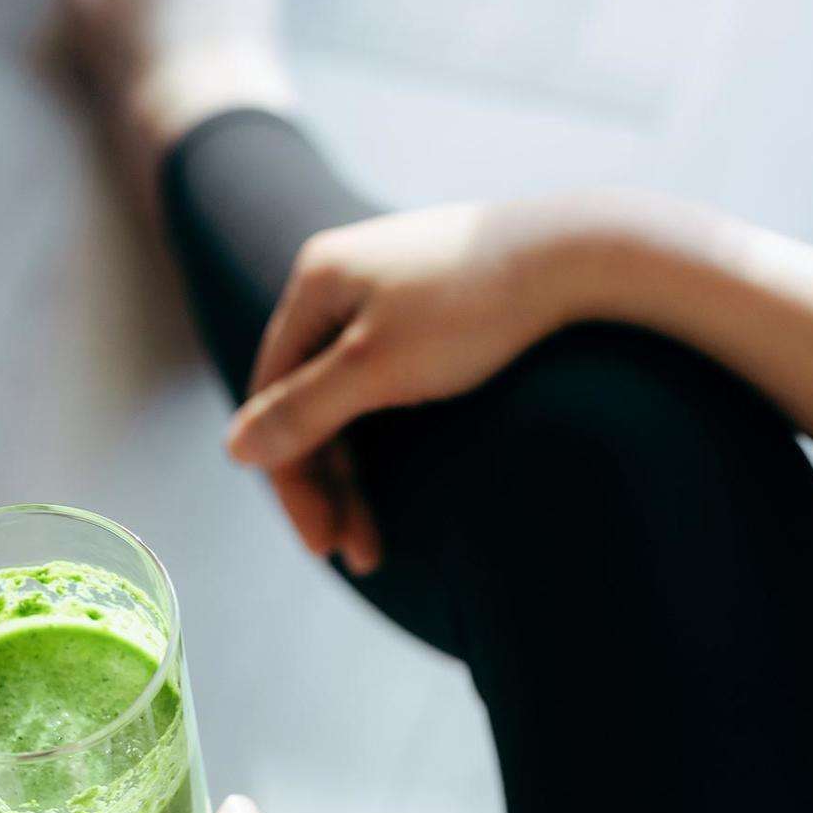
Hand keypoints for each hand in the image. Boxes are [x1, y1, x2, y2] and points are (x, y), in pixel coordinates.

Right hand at [227, 200, 578, 572]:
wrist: (577, 257)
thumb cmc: (473, 309)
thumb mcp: (376, 367)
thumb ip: (305, 411)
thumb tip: (235, 450)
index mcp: (314, 284)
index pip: (273, 396)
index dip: (290, 475)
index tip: (320, 543)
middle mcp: (341, 282)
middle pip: (310, 403)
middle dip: (330, 486)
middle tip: (357, 556)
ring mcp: (387, 293)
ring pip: (350, 401)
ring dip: (359, 475)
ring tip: (379, 542)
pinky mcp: (430, 309)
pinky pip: (384, 386)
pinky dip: (387, 439)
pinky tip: (402, 481)